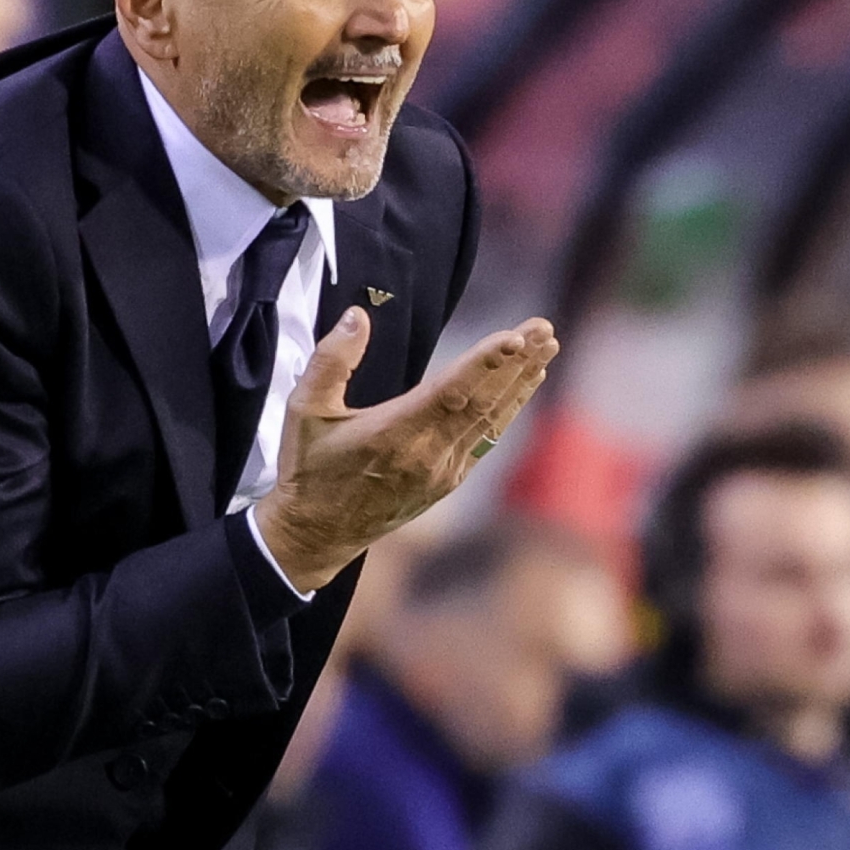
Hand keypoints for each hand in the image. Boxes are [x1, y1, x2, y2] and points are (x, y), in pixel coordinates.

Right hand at [253, 307, 556, 592]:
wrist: (316, 534)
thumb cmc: (309, 468)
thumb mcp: (304, 409)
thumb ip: (331, 360)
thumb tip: (357, 316)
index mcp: (393, 434)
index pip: (451, 393)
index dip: (485, 364)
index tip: (515, 338)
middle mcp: (426, 455)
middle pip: (482, 402)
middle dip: (516, 363)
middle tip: (543, 329)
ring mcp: (441, 472)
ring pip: (489, 420)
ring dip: (520, 382)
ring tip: (545, 347)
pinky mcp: (447, 482)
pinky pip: (485, 439)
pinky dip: (507, 409)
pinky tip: (523, 385)